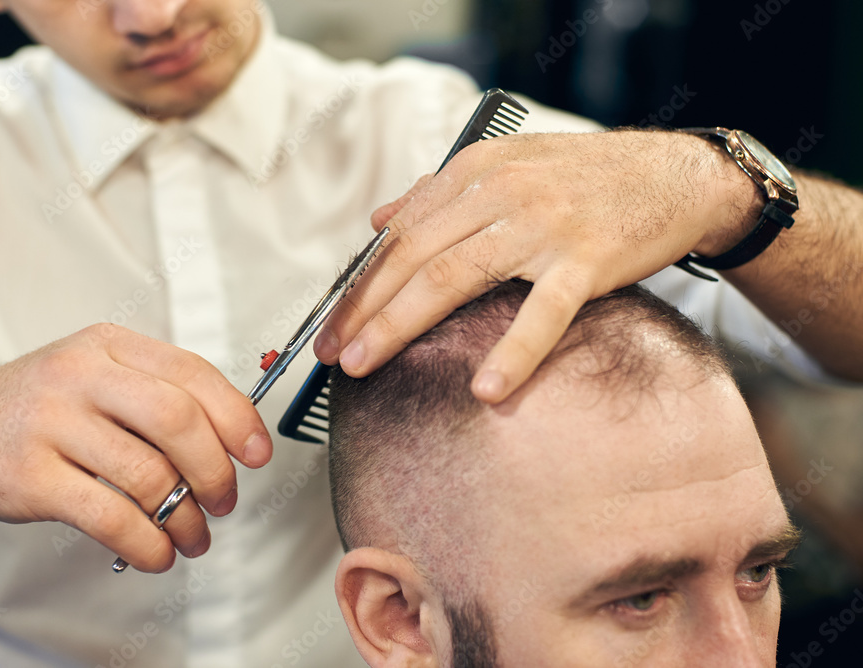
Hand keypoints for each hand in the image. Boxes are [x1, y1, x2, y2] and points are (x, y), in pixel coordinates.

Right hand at [0, 324, 270, 572]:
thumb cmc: (38, 408)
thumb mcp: (95, 375)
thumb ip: (156, 393)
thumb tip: (231, 439)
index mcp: (109, 345)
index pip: (192, 374)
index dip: (236, 417)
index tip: (257, 452)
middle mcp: (81, 376)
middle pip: (177, 419)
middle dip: (215, 469)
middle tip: (225, 498)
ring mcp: (52, 424)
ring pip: (148, 474)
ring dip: (185, 517)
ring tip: (193, 535)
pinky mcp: (30, 477)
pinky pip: (109, 515)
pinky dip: (146, 541)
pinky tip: (157, 551)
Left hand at [314, 130, 760, 401]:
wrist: (676, 174)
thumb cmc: (587, 178)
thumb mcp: (507, 166)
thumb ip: (439, 193)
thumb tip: (378, 221)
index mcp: (475, 172)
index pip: (399, 232)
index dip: (358, 282)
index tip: (331, 324)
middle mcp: (501, 191)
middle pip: (413, 257)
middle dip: (363, 309)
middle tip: (330, 354)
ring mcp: (544, 225)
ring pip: (454, 277)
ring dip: (401, 324)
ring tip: (366, 366)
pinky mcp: (588, 259)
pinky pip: (543, 312)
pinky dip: (513, 351)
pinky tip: (486, 389)